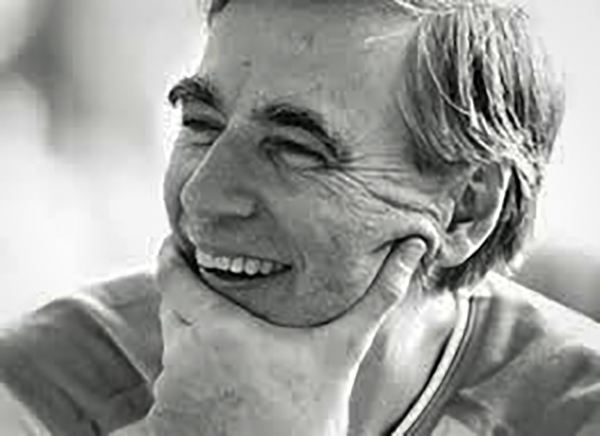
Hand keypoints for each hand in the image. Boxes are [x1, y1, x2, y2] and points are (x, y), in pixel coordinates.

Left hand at [140, 235, 426, 435]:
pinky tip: (218, 377)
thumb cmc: (313, 412)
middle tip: (205, 282)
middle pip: (170, 307)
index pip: (172, 279)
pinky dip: (188, 371)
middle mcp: (185, 356)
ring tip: (221, 335)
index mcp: (219, 330)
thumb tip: (414, 248)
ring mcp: (172, 389)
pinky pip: (170, 381)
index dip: (170, 256)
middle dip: (183, 292)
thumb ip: (376, 298)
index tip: (175, 241)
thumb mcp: (343, 350)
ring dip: (189, 335)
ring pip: (172, 345)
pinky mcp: (166, 418)